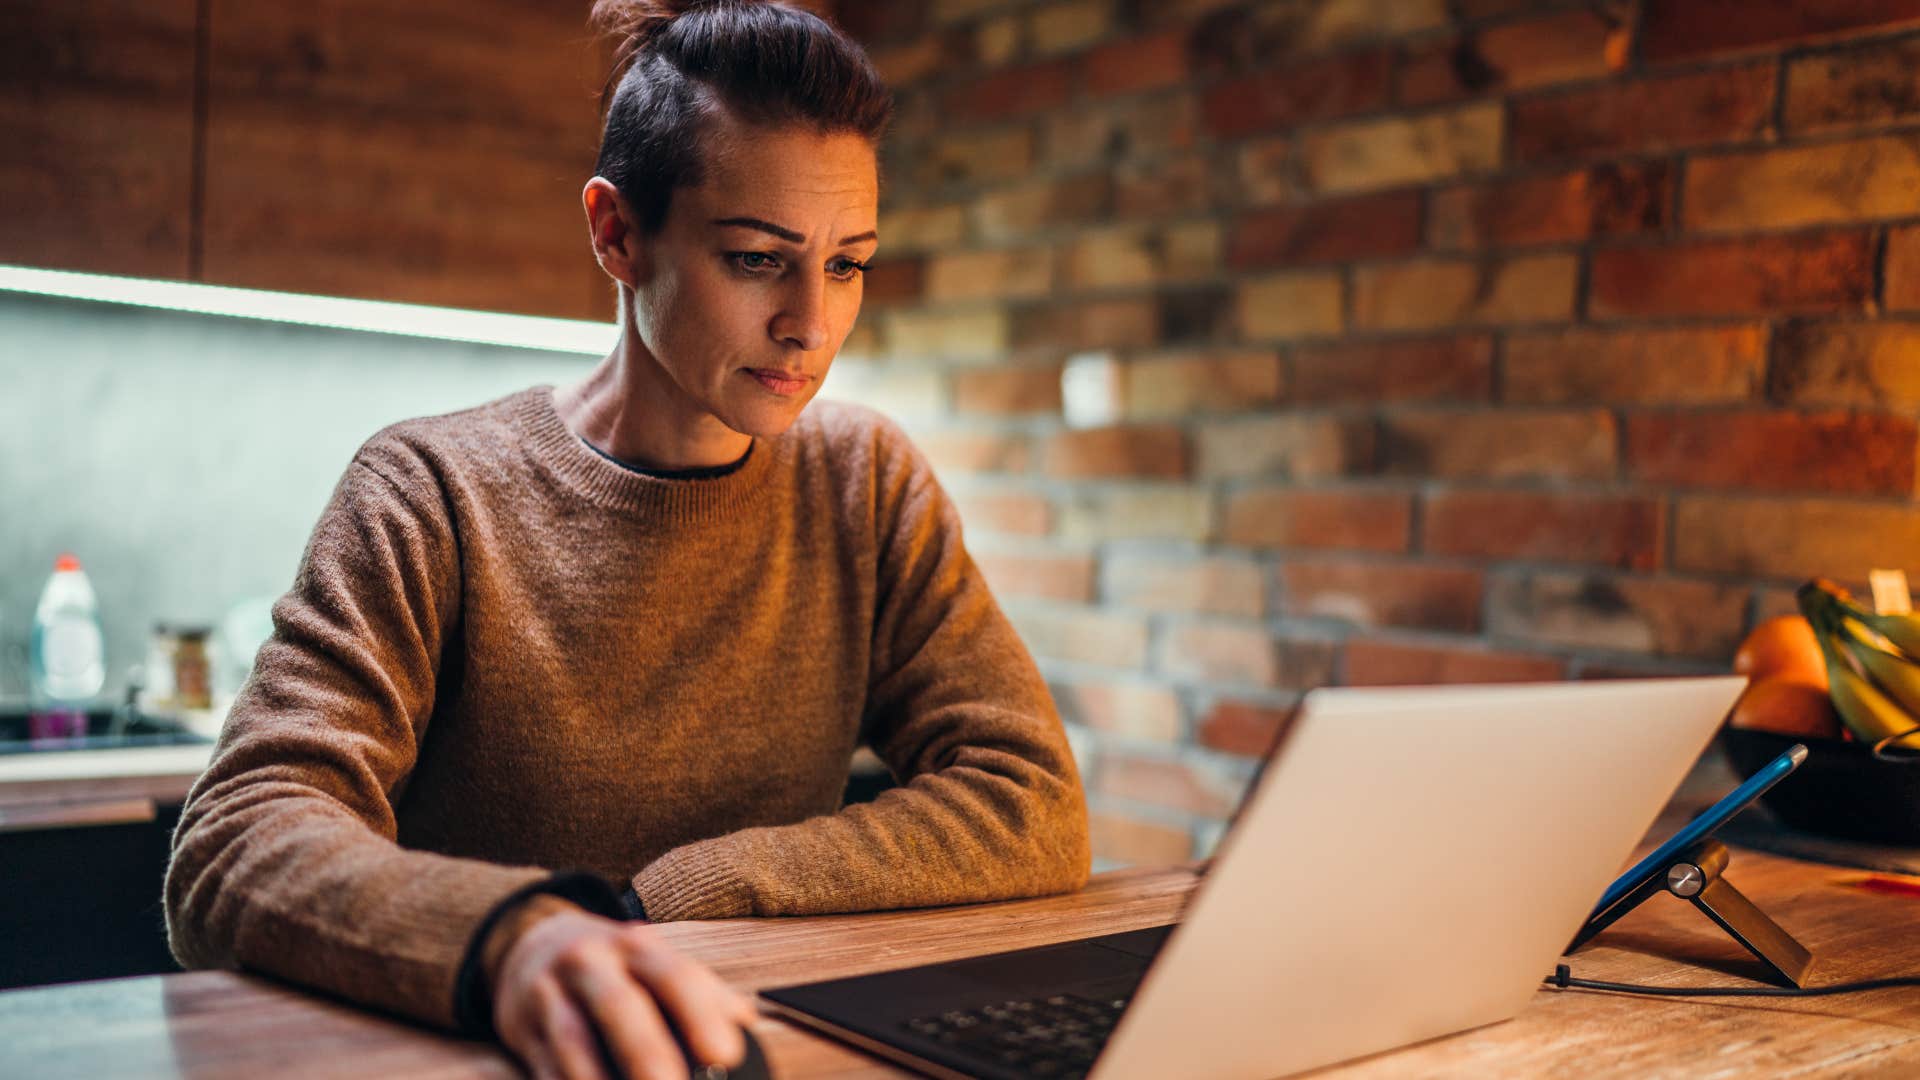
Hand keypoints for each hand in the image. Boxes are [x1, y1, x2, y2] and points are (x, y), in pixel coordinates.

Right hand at [486, 896, 755, 1079]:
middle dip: (645, 1051)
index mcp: (637, 948)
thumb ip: (703, 993)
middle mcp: (591, 963)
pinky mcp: (522, 1031)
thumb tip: (748, 1023)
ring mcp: (551, 994)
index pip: (674, 975)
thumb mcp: (653, 962)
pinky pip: (545, 1068)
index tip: (725, 1054)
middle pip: (618, 1005)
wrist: (531, 944)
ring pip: (574, 1041)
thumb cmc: (613, 965)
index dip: (700, 1014)